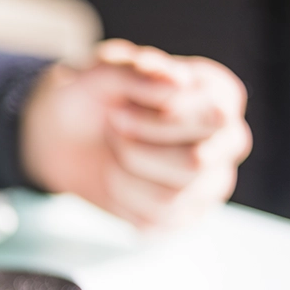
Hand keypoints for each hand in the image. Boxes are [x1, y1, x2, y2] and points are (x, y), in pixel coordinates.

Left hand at [20, 39, 251, 228]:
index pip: (213, 117)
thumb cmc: (89, 93)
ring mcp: (210, 181)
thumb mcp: (97, 70)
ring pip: (171, 196)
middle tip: (111, 125)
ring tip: (114, 148)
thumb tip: (178, 82)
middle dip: (135, 148)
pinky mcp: (184, 214)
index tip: (119, 106)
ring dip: (122, 171)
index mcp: (219, 94)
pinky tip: (115, 174)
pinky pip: (154, 220)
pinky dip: (120, 196)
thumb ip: (135, 69)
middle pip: (196, 163)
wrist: (62, 133)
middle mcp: (227, 139)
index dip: (156, 118)